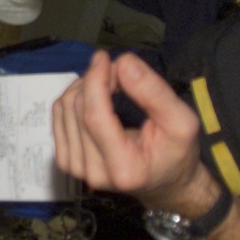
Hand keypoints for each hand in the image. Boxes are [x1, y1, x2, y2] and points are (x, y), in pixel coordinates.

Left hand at [51, 50, 213, 213]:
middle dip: (94, 80)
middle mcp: (95, 173)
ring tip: (109, 85)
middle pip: (77, 110)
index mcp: (125, 168)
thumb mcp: (181, 122)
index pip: (95, 116)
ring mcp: (77, 169)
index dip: (95, 80)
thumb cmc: (176, 152)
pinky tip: (93, 97)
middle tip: (117, 72)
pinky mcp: (67, 162)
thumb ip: (154, 93)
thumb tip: (124, 63)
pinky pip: (58, 117)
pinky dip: (74, 98)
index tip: (104, 57)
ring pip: (64, 110)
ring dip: (84, 87)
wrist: (165, 182)